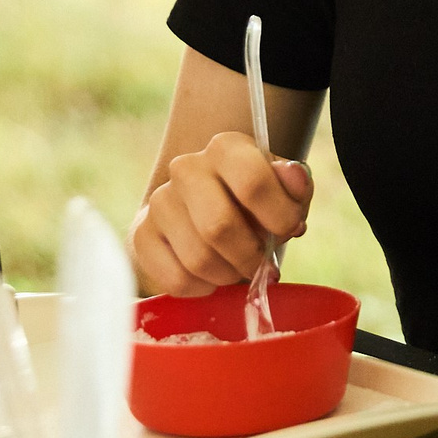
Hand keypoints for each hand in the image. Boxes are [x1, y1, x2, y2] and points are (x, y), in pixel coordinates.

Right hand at [132, 131, 311, 293]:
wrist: (202, 212)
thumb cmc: (252, 204)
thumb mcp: (283, 191)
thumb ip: (295, 187)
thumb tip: (295, 177)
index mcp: (226, 148)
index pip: (253, 183)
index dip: (279, 218)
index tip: (289, 230)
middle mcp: (186, 168)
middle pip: (219, 227)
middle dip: (250, 256)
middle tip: (262, 264)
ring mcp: (159, 201)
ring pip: (198, 259)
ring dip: (229, 275)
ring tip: (238, 269)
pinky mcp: (142, 235)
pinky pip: (177, 279)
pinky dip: (203, 288)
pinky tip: (212, 278)